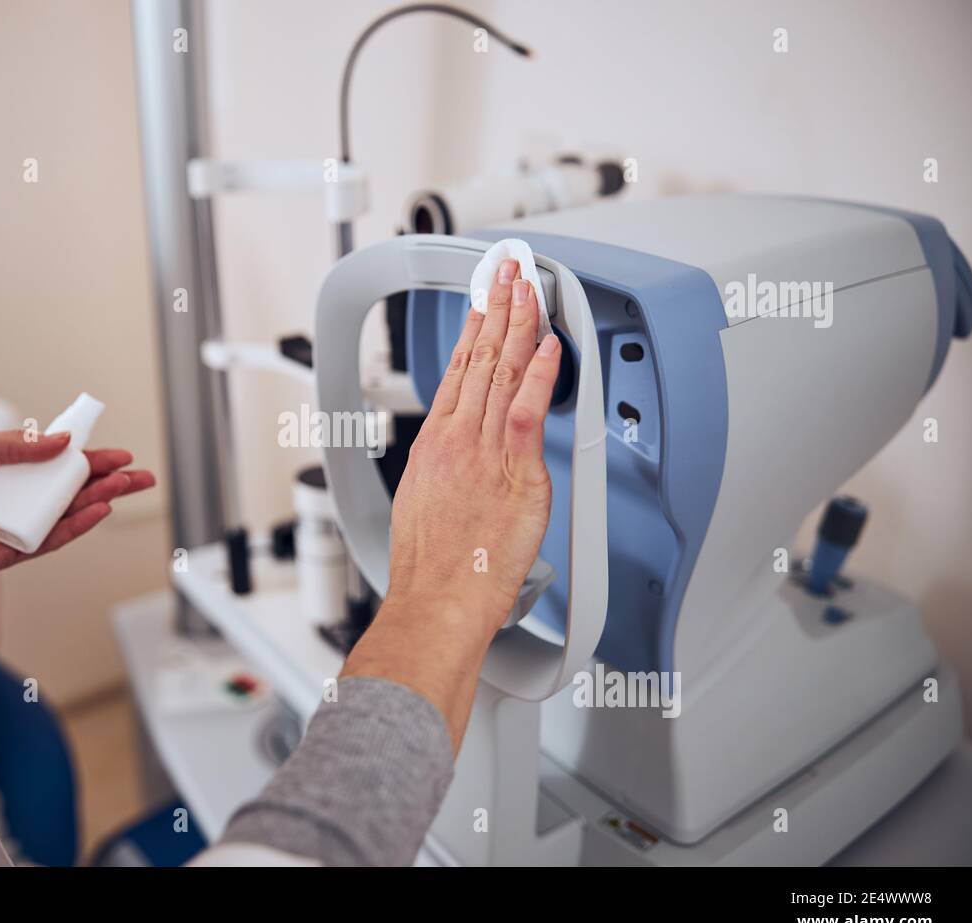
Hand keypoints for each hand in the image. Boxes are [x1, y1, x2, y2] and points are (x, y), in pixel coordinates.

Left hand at [0, 429, 154, 595]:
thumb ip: (14, 448)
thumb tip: (60, 443)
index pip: (51, 461)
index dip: (84, 456)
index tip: (114, 451)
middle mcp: (8, 498)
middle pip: (67, 488)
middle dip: (105, 480)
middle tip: (139, 473)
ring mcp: (9, 527)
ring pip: (64, 514)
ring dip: (98, 500)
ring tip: (126, 486)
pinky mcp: (4, 556)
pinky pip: (48, 541)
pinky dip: (75, 527)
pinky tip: (98, 511)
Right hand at [344, 258, 561, 747]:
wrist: (435, 603)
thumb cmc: (430, 572)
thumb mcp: (422, 509)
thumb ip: (446, 476)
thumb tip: (459, 470)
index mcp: (433, 447)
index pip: (456, 374)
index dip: (473, 332)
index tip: (482, 304)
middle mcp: (455, 440)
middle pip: (479, 360)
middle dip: (496, 309)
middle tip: (508, 270)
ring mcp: (484, 453)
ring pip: (502, 373)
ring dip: (518, 324)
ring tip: (528, 286)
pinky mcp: (513, 473)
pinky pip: (528, 411)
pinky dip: (539, 373)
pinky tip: (548, 342)